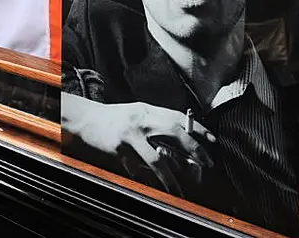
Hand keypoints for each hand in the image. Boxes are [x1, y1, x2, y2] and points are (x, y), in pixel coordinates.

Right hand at [62, 94, 215, 195]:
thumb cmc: (115, 119)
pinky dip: (143, 177)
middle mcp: (142, 121)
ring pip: (157, 159)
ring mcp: (131, 136)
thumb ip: (157, 126)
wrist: (86, 119)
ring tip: (178, 189)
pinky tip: (149, 184)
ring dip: (170, 177)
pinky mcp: (119, 149)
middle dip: (195, 149)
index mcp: (148, 111)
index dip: (198, 129)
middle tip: (207, 162)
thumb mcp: (137, 116)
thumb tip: (181, 145)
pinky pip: (136, 168)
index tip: (212, 141)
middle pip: (175, 134)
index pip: (179, 118)